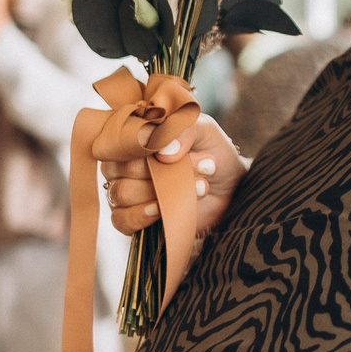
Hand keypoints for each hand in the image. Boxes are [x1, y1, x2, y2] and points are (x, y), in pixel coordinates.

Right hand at [104, 116, 246, 238]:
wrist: (229, 186)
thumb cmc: (211, 152)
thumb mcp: (204, 131)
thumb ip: (184, 131)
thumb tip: (163, 153)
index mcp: (133, 139)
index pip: (122, 142)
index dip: (148, 149)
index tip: (179, 153)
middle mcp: (122, 165)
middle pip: (122, 170)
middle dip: (165, 172)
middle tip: (203, 167)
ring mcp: (124, 193)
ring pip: (123, 194)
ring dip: (163, 193)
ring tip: (202, 187)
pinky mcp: (131, 219)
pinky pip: (121, 220)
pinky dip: (141, 216)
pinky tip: (161, 210)